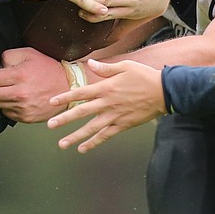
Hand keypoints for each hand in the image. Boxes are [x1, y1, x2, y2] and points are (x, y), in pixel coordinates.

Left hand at [0, 47, 67, 122]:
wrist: (68, 87)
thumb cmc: (48, 69)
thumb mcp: (28, 54)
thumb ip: (9, 56)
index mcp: (19, 76)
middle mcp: (19, 94)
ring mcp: (22, 108)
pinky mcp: (26, 118)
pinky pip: (6, 113)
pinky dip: (1, 106)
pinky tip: (4, 98)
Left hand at [47, 58, 164, 151]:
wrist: (164, 92)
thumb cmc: (145, 77)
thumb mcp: (125, 66)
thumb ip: (106, 69)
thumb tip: (90, 64)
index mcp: (106, 88)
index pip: (81, 93)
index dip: (65, 97)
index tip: (52, 102)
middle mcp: (107, 103)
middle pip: (81, 112)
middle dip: (64, 119)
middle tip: (50, 125)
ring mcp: (115, 116)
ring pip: (91, 128)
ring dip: (75, 136)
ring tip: (62, 143)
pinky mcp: (123, 125)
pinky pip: (105, 136)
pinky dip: (94, 143)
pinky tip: (83, 149)